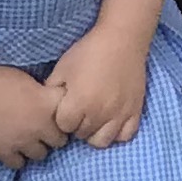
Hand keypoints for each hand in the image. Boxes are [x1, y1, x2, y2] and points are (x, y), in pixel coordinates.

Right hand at [0, 66, 70, 169]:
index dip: (65, 116)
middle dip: (54, 135)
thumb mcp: (29, 80)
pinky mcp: (4, 152)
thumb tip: (51, 104)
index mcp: (47, 104)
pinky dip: (17, 157)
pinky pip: (18, 164)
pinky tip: (13, 147)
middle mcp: (40, 126)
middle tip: (43, 128)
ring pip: (41, 155)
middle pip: (60, 141)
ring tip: (28, 139)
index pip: (71, 118)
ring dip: (37, 148)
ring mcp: (22, 141)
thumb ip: (44, 95)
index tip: (58, 114)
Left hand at [44, 21, 150, 148]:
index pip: (64, 127)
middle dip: (77, 125)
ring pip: (102, 142)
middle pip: (82, 135)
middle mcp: (98, 114)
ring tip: (94, 120)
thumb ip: (52, 89)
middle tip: (80, 111)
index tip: (66, 107)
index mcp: (78, 103)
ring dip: (95, 133)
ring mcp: (118, 115)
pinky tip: (112, 121)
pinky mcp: (134, 112)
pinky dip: (117, 133)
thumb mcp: (62, 67)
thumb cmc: (89, 51)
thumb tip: (47, 105)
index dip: (62, 118)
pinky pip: (125, 136)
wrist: (122, 39)